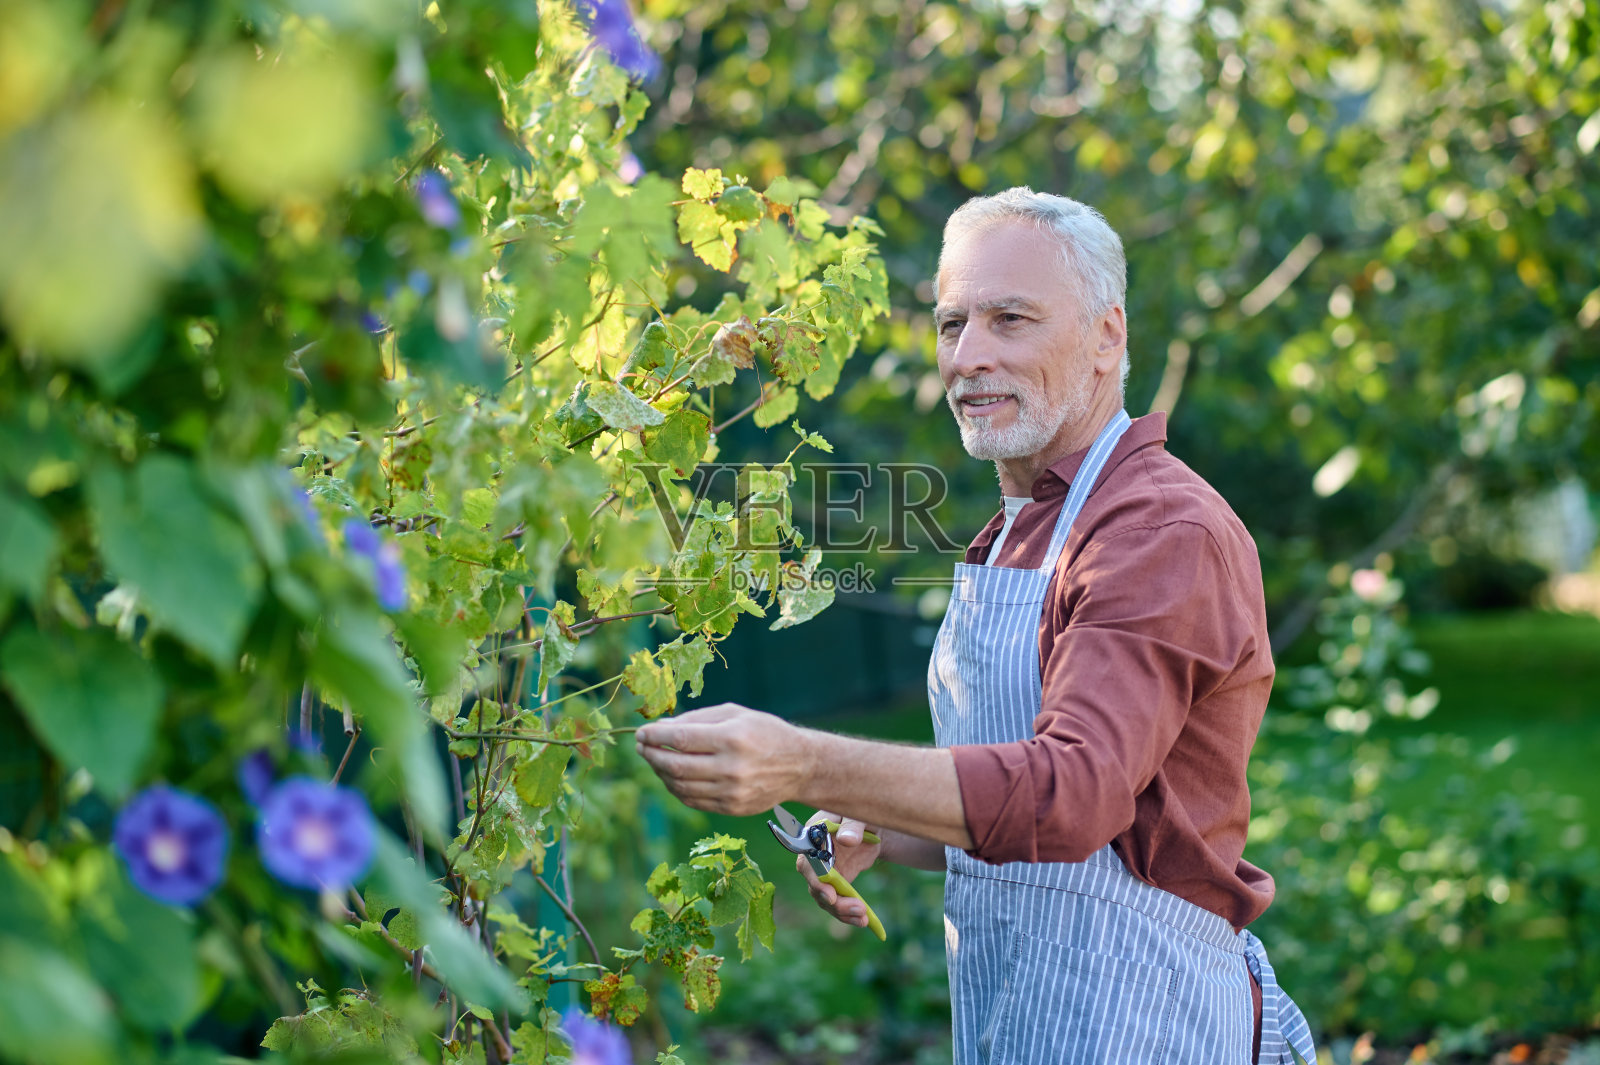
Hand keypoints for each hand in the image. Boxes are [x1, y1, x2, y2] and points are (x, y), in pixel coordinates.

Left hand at [634, 703, 804, 816]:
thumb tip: (660, 728)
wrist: (799, 766)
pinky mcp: (732, 808)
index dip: (654, 737)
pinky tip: (671, 776)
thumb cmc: (764, 732)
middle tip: (641, 747)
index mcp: (732, 738)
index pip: (681, 739)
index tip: (641, 733)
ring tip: (654, 760)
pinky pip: (693, 800)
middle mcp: (731, 768)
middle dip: (652, 755)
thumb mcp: (735, 713)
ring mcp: (731, 792)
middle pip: (677, 766)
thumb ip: (697, 719)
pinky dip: (676, 788)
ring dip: (660, 773)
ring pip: (681, 786)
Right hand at [798, 811, 880, 930]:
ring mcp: (823, 874)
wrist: (872, 827)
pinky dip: (848, 913)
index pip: (808, 861)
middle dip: (833, 900)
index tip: (830, 894)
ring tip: (863, 918)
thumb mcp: (860, 816)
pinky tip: (863, 921)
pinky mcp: (835, 884)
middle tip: (857, 908)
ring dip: (842, 911)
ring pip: (825, 899)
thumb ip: (853, 825)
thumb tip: (846, 839)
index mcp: (813, 836)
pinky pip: (837, 903)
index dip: (816, 879)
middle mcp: (813, 857)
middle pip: (815, 885)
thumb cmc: (861, 814)